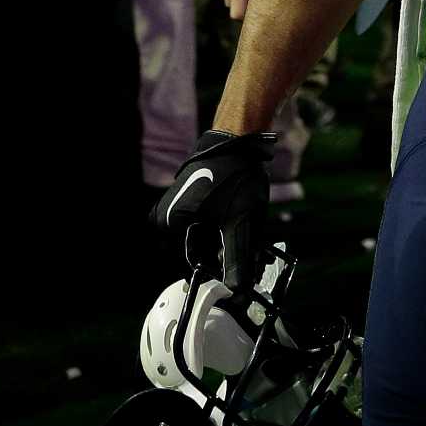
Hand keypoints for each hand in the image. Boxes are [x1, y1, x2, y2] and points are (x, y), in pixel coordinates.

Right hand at [151, 129, 275, 291]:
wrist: (239, 135)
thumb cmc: (235, 173)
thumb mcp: (239, 221)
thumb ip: (237, 259)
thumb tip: (238, 290)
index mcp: (171, 223)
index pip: (198, 261)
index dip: (223, 274)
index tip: (244, 282)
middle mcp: (169, 215)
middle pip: (205, 249)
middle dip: (231, 256)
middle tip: (256, 261)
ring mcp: (181, 205)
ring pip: (212, 236)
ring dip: (234, 242)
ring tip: (256, 243)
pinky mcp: (195, 197)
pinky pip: (213, 221)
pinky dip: (230, 227)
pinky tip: (249, 226)